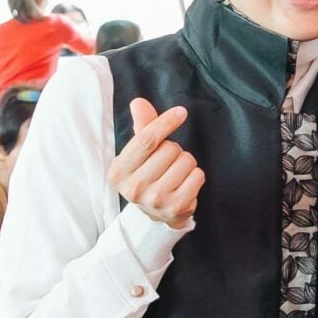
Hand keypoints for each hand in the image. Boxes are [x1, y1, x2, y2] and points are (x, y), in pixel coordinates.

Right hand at [110, 98, 203, 228]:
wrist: (156, 214)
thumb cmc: (147, 175)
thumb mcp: (138, 154)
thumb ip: (141, 128)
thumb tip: (139, 103)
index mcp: (119, 172)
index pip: (146, 140)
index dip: (165, 123)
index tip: (181, 112)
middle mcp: (134, 188)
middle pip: (169, 149)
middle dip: (173, 149)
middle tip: (166, 162)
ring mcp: (156, 200)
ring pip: (186, 160)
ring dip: (186, 162)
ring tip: (175, 174)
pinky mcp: (177, 207)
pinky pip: (198, 176)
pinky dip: (195, 175)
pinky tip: (184, 184)